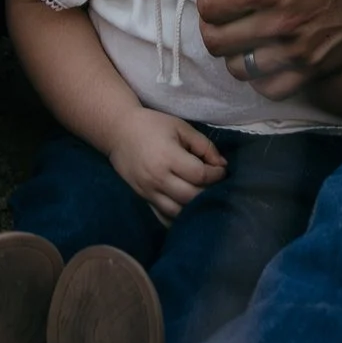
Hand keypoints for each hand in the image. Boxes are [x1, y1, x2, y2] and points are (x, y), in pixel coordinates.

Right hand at [109, 108, 225, 220]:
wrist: (119, 132)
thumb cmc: (152, 124)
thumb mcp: (180, 127)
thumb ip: (203, 145)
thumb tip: (222, 164)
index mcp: (168, 157)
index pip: (200, 175)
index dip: (216, 174)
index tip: (222, 170)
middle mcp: (158, 178)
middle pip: (191, 196)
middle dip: (209, 192)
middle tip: (216, 184)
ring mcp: (149, 192)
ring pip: (179, 212)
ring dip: (195, 207)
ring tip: (203, 196)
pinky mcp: (144, 199)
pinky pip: (164, 217)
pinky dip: (178, 217)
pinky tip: (187, 210)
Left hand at [192, 0, 341, 92]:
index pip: (209, 5)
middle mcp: (283, 23)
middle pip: (217, 42)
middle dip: (211, 21)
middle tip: (224, 2)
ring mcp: (303, 50)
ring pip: (241, 69)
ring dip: (233, 49)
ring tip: (242, 26)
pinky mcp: (321, 66)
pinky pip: (274, 88)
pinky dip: (261, 74)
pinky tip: (266, 49)